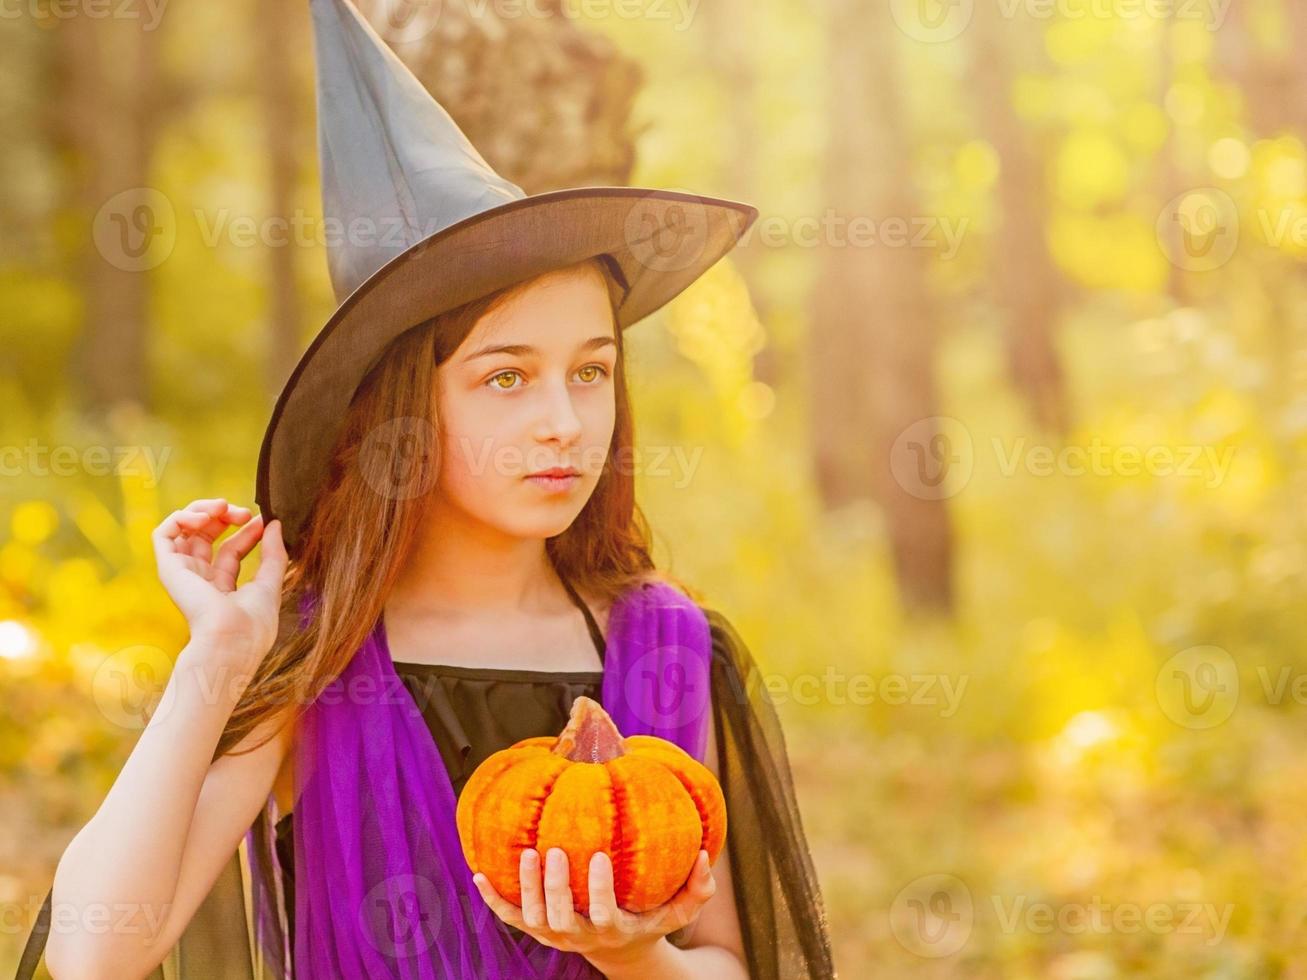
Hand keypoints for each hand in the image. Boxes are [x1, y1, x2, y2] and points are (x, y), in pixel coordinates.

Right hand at [151, 498, 287, 658]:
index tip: (262, 520)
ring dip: (203, 510)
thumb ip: (274, 553)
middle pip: (206, 536)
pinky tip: (204, 517)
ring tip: (223, 507)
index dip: (247, 530)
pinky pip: (164, 534)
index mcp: (222, 587)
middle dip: (225, 516)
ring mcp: (183, 572)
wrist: (231, 639)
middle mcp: (200, 579)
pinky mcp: (169, 567)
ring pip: (184, 530)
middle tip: (243, 512)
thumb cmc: (253, 623)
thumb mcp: (271, 583)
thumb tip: (274, 524)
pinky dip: (182, 517)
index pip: (231, 549)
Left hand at [472, 847, 715, 966]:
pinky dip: (492, 899)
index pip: (602, 912)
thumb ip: (697, 889)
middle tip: (555, 850)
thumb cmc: (649, 919)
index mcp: (612, 927)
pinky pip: (509, 917)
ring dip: (526, 887)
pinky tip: (478, 873)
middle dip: (555, 886)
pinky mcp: (535, 928)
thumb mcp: (677, 910)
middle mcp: (578, 935)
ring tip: (527, 853)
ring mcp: (553, 933)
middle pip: (560, 917)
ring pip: (533, 917)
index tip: (600, 856)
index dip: (599, 889)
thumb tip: (707, 855)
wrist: (617, 949)